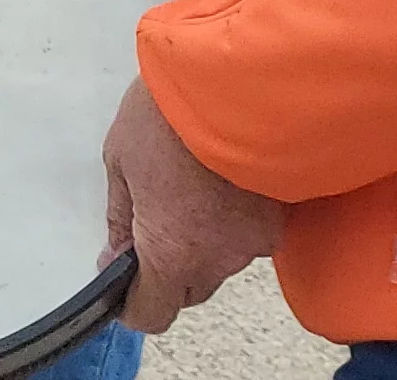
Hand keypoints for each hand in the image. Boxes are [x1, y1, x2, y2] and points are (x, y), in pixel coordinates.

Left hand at [101, 78, 283, 330]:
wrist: (235, 82)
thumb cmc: (166, 118)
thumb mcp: (120, 161)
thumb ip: (120, 219)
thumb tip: (114, 259)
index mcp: (171, 254)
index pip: (153, 314)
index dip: (133, 305)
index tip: (121, 280)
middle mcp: (218, 260)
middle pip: (188, 290)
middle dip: (168, 268)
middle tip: (153, 217)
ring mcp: (255, 242)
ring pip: (221, 261)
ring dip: (204, 242)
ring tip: (191, 187)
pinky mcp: (283, 218)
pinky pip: (248, 236)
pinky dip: (234, 221)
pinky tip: (222, 182)